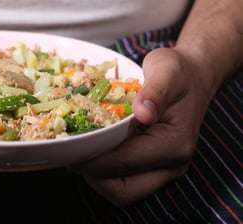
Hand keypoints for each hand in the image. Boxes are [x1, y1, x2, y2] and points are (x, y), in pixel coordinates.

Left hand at [68, 47, 212, 205]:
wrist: (194, 77)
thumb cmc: (178, 72)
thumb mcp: (166, 71)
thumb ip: (154, 92)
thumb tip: (142, 112)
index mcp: (173, 144)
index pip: (123, 162)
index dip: (92, 158)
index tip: (69, 146)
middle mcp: (172, 165)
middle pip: (122, 191)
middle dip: (91, 176)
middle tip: (69, 152)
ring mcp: (163, 169)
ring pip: (121, 191)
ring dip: (95, 176)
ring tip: (76, 151)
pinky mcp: (154, 167)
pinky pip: (124, 180)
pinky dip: (103, 170)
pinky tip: (90, 149)